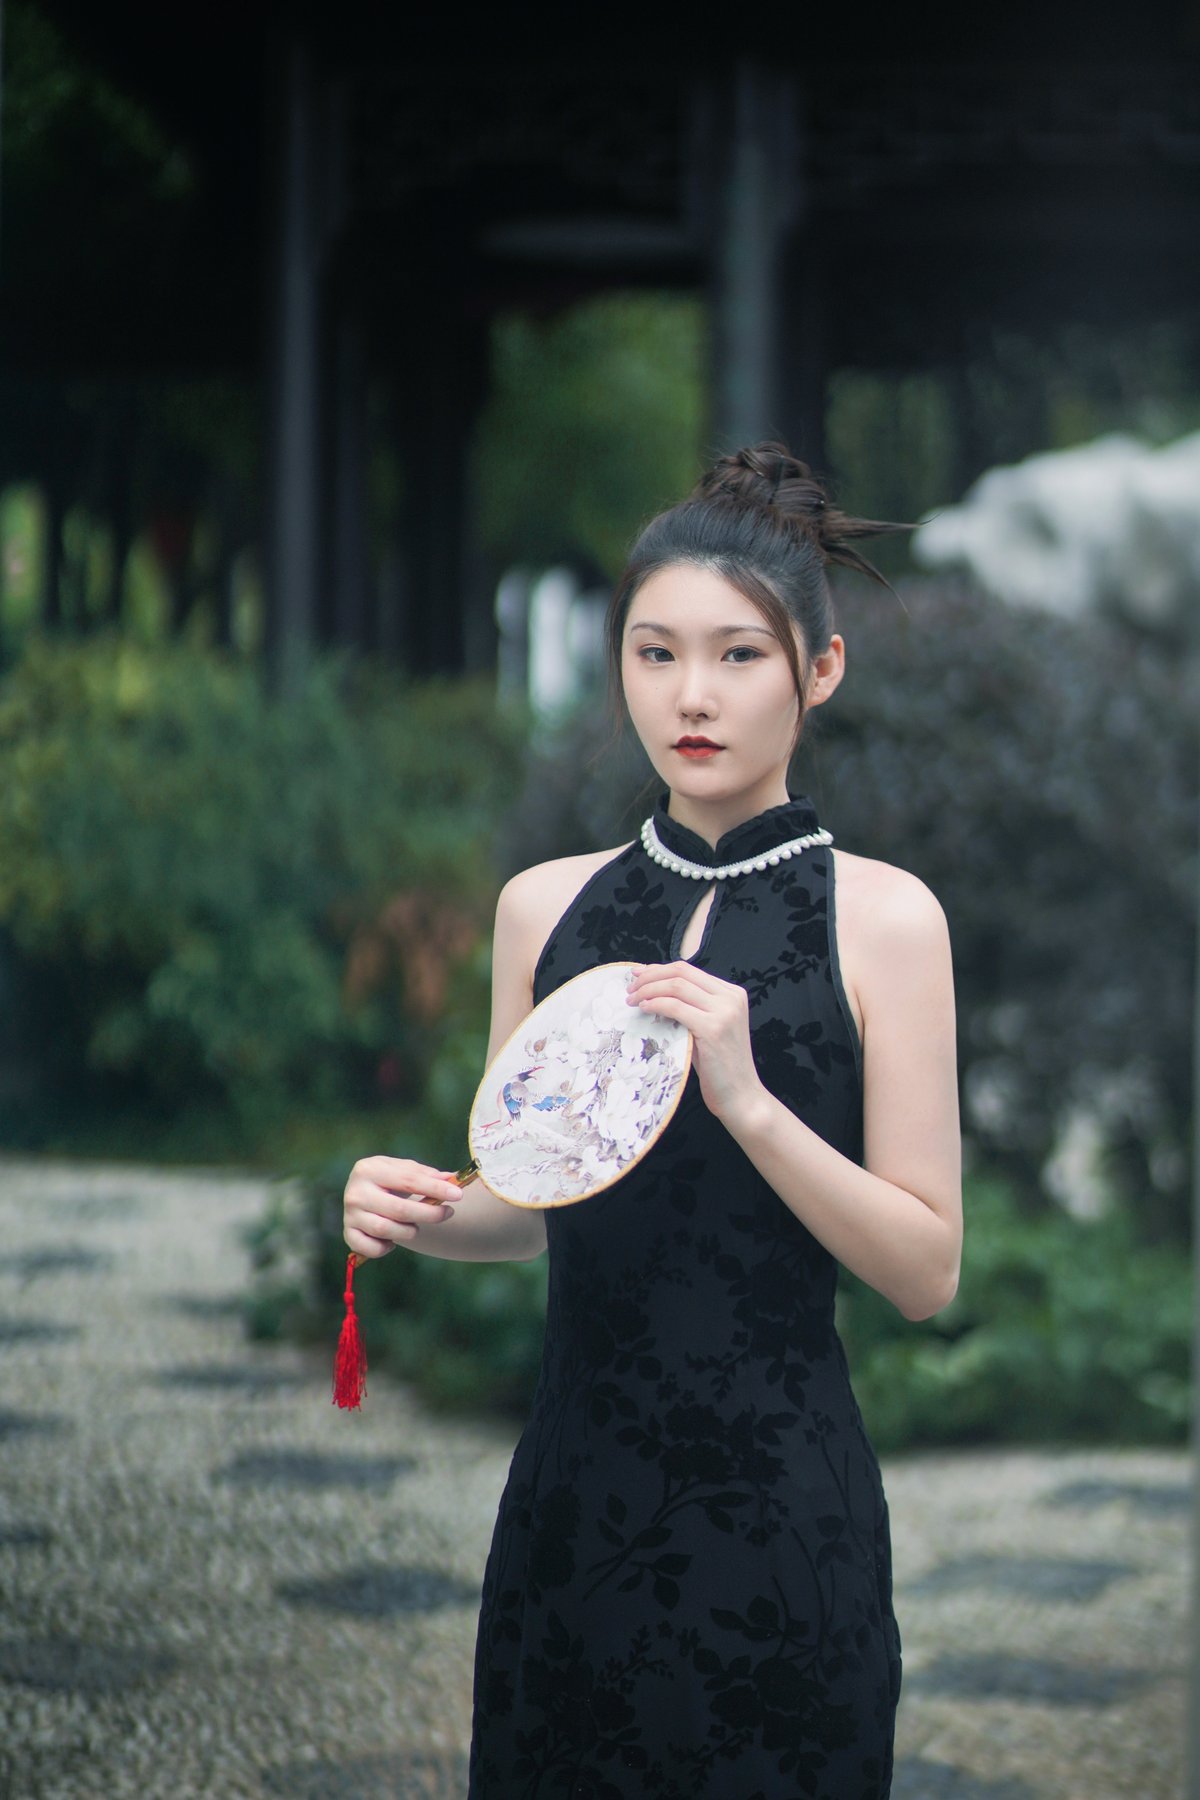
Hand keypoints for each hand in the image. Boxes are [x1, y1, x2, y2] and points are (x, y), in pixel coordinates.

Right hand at [343, 1156, 462, 1259]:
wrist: (362, 1190)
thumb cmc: (389, 1179)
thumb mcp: (406, 1170)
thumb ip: (429, 1175)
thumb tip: (453, 1181)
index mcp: (369, 1169)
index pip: (408, 1181)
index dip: (436, 1189)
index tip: (458, 1195)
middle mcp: (355, 1192)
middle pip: (399, 1209)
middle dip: (429, 1214)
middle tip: (448, 1213)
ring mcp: (349, 1215)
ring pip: (387, 1230)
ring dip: (409, 1231)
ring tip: (415, 1225)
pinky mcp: (348, 1234)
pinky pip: (372, 1249)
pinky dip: (387, 1248)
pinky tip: (393, 1240)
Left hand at [625, 961, 766, 1126]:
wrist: (740, 1095)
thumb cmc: (719, 1066)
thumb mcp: (707, 1028)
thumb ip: (691, 1008)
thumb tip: (655, 991)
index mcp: (731, 993)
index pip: (688, 970)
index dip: (658, 969)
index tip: (637, 975)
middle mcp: (730, 998)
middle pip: (681, 972)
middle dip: (650, 976)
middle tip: (630, 988)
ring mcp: (724, 1012)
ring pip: (676, 986)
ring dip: (648, 989)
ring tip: (632, 1000)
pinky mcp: (713, 1028)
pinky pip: (675, 1007)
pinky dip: (655, 1004)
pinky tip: (644, 1009)